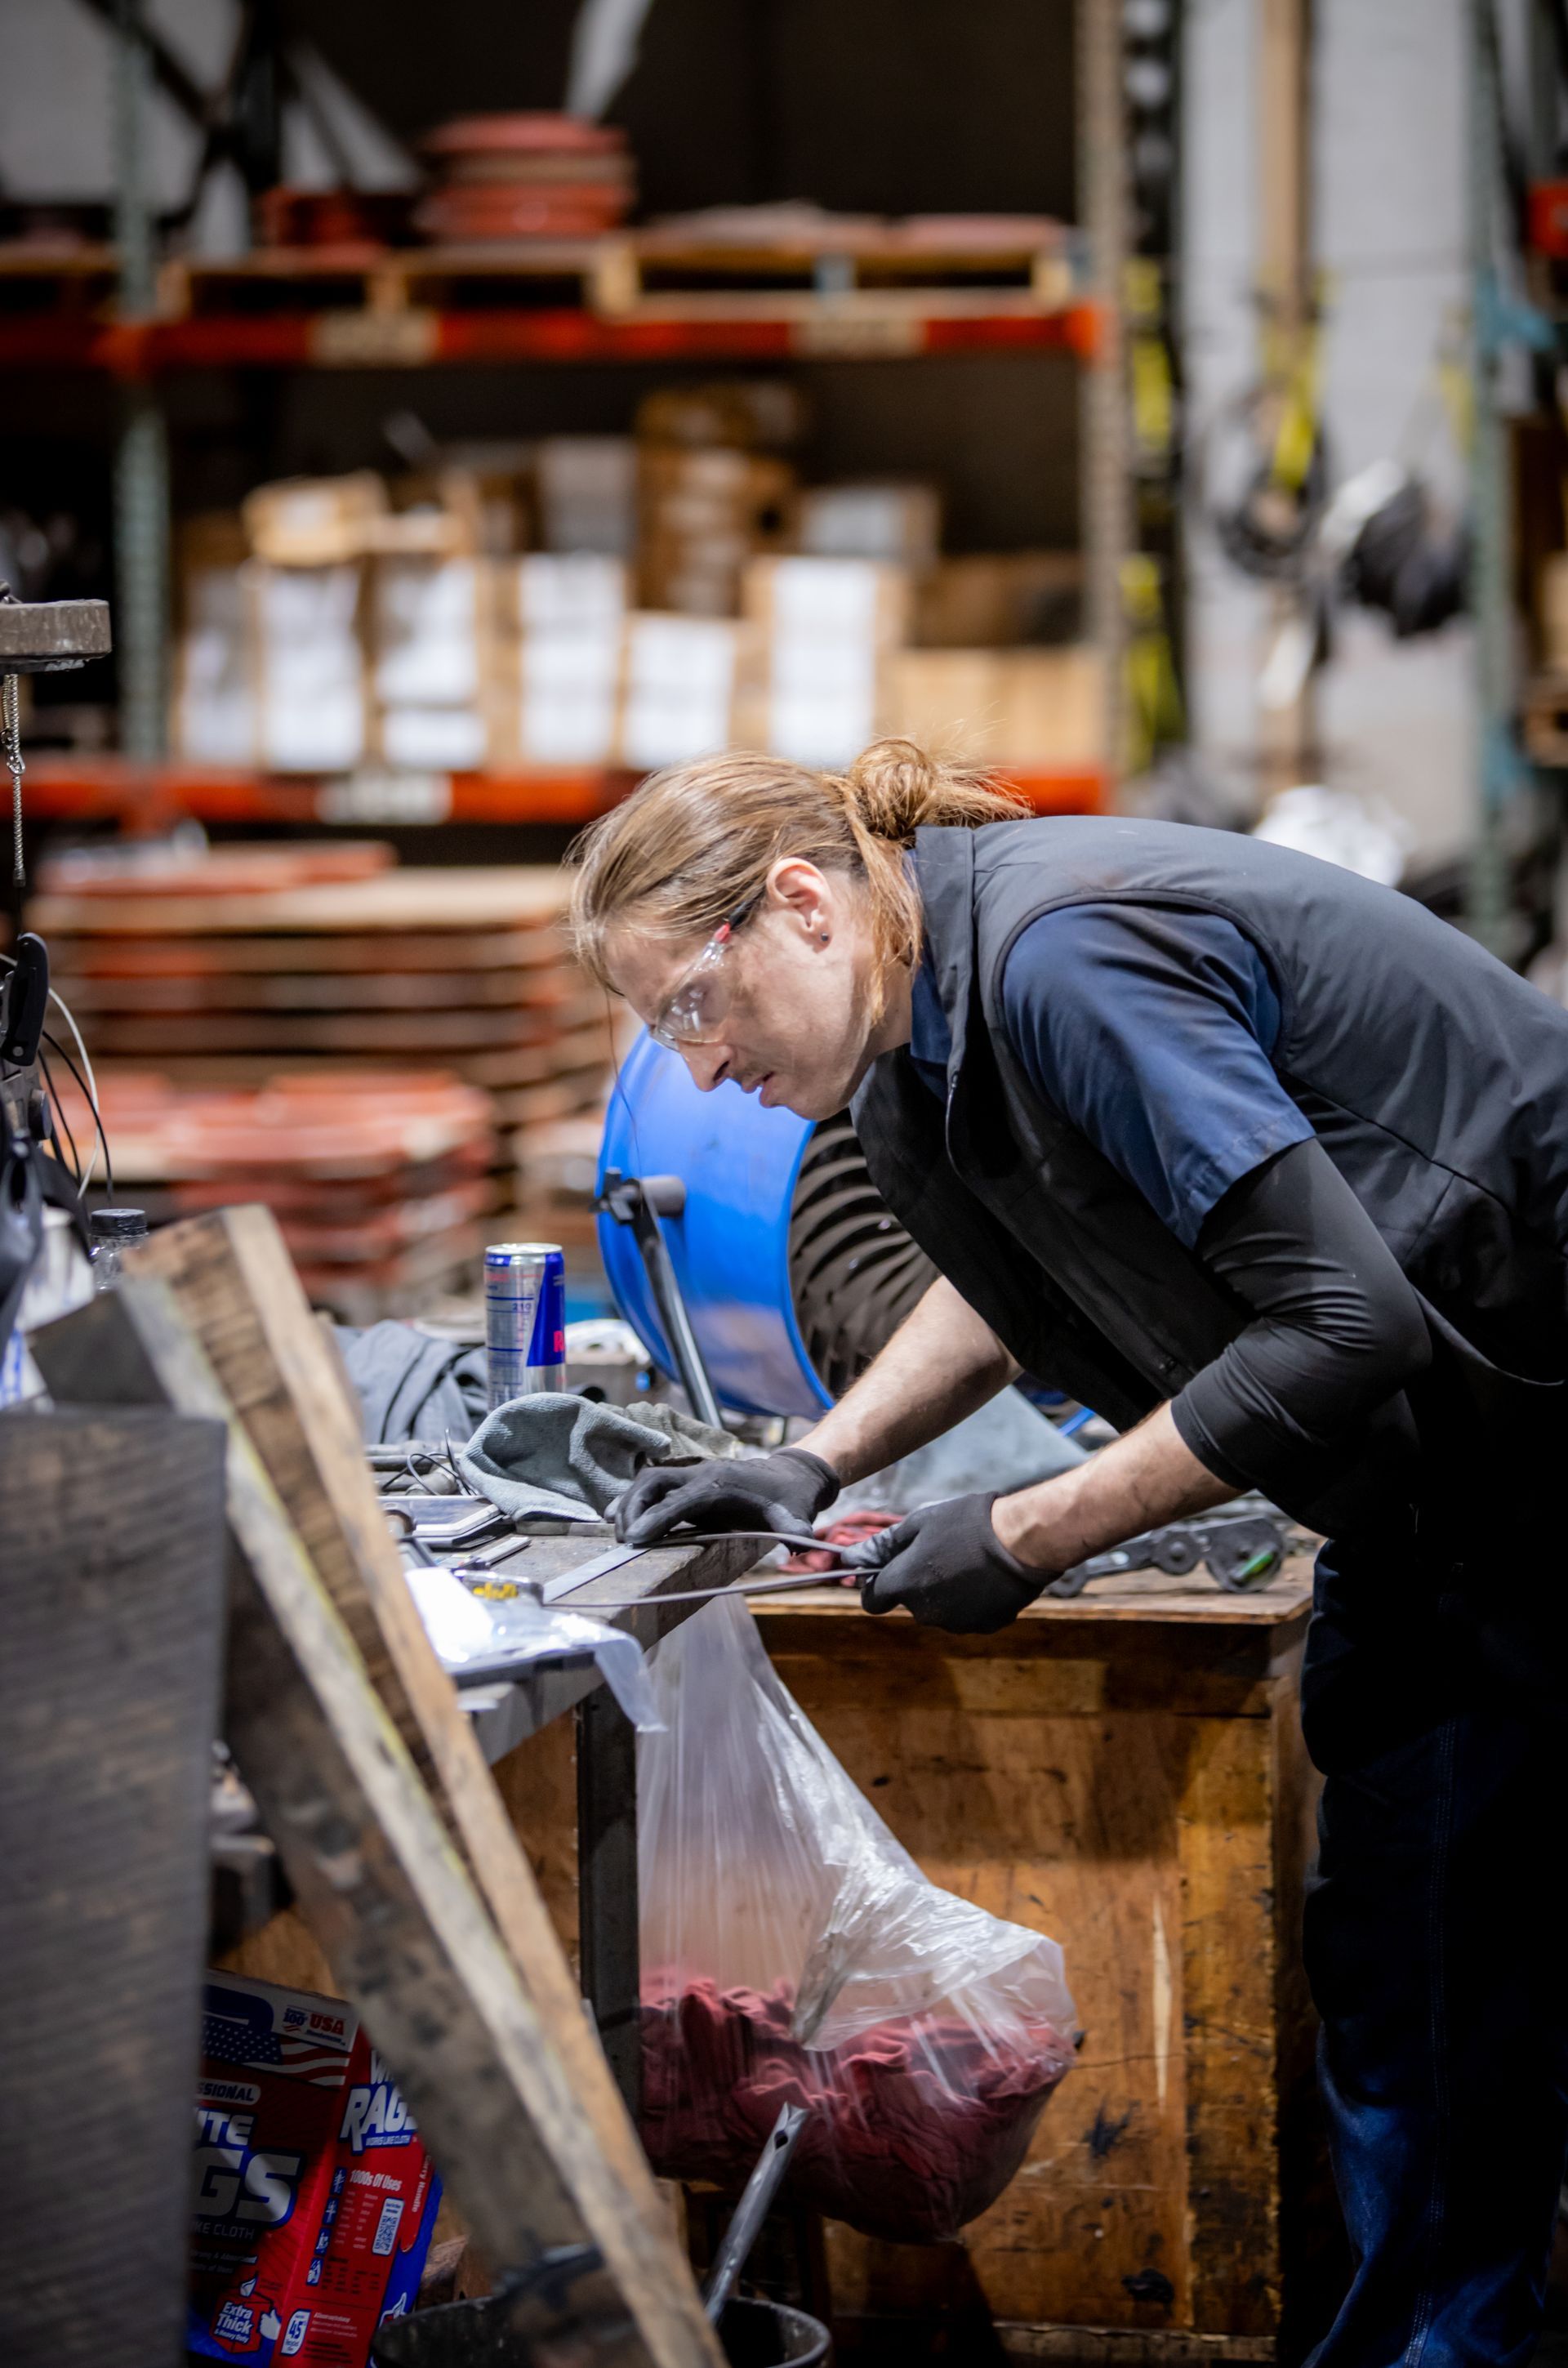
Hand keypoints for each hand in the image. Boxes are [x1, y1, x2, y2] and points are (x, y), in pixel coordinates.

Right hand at [613, 1445, 838, 1547]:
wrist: (790, 1474)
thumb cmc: (790, 1498)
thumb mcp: (795, 1514)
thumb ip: (795, 1527)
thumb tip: (802, 1542)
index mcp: (721, 1485)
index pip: (680, 1501)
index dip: (657, 1518)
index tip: (635, 1539)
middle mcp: (702, 1475)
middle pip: (655, 1483)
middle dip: (634, 1508)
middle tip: (624, 1540)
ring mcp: (693, 1475)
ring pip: (649, 1480)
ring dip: (630, 1502)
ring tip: (617, 1532)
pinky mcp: (689, 1482)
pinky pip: (654, 1485)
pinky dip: (634, 1499)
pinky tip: (617, 1515)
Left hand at [854, 1492, 1047, 1632]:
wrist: (1021, 1541)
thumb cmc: (966, 1523)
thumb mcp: (920, 1523)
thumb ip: (883, 1545)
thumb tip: (850, 1558)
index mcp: (904, 1585)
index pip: (873, 1599)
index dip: (876, 1584)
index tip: (888, 1569)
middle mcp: (925, 1612)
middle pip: (909, 1602)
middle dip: (917, 1582)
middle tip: (939, 1552)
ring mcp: (955, 1623)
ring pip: (939, 1610)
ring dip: (944, 1592)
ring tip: (967, 1561)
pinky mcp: (983, 1627)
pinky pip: (967, 1615)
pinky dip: (970, 1600)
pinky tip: (985, 1577)